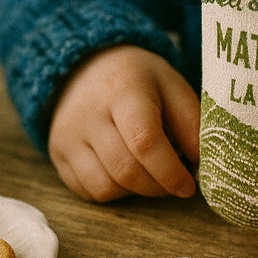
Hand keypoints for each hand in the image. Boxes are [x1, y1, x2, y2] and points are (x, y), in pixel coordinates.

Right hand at [47, 45, 199, 202]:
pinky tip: (123, 172)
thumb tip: (200, 162)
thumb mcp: (171, 85)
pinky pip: (87, 191)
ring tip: (148, 171)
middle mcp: (89, 113)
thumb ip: (191, 120)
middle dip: (157, 186)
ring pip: (106, 187)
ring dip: (135, 191)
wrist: (87, 65)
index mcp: (124, 90)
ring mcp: (68, 134)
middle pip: (126, 170)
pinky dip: (112, 192)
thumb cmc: (138, 79)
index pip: (145, 141)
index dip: (170, 172)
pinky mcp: (57, 152)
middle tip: (173, 181)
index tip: (189, 185)